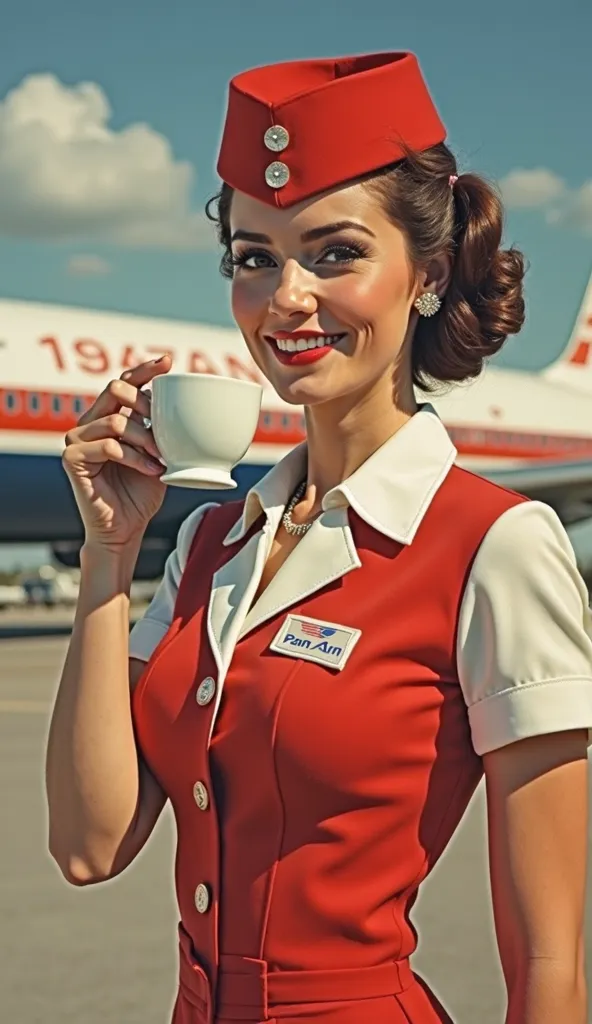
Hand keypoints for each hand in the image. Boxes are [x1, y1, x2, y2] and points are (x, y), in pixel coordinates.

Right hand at [62, 356, 171, 551]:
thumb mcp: (160, 455)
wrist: (125, 529)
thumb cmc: (141, 494)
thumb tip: (192, 407)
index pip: (124, 383)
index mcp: (110, 417)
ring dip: (146, 439)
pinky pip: (109, 447)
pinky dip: (136, 458)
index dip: (145, 370)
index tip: (169, 363)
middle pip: (115, 389)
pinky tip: (152, 470)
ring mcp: (77, 440)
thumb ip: (165, 430)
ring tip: (162, 457)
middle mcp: (90, 424)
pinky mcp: (73, 459)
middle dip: (145, 403)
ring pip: (116, 421)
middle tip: (165, 425)